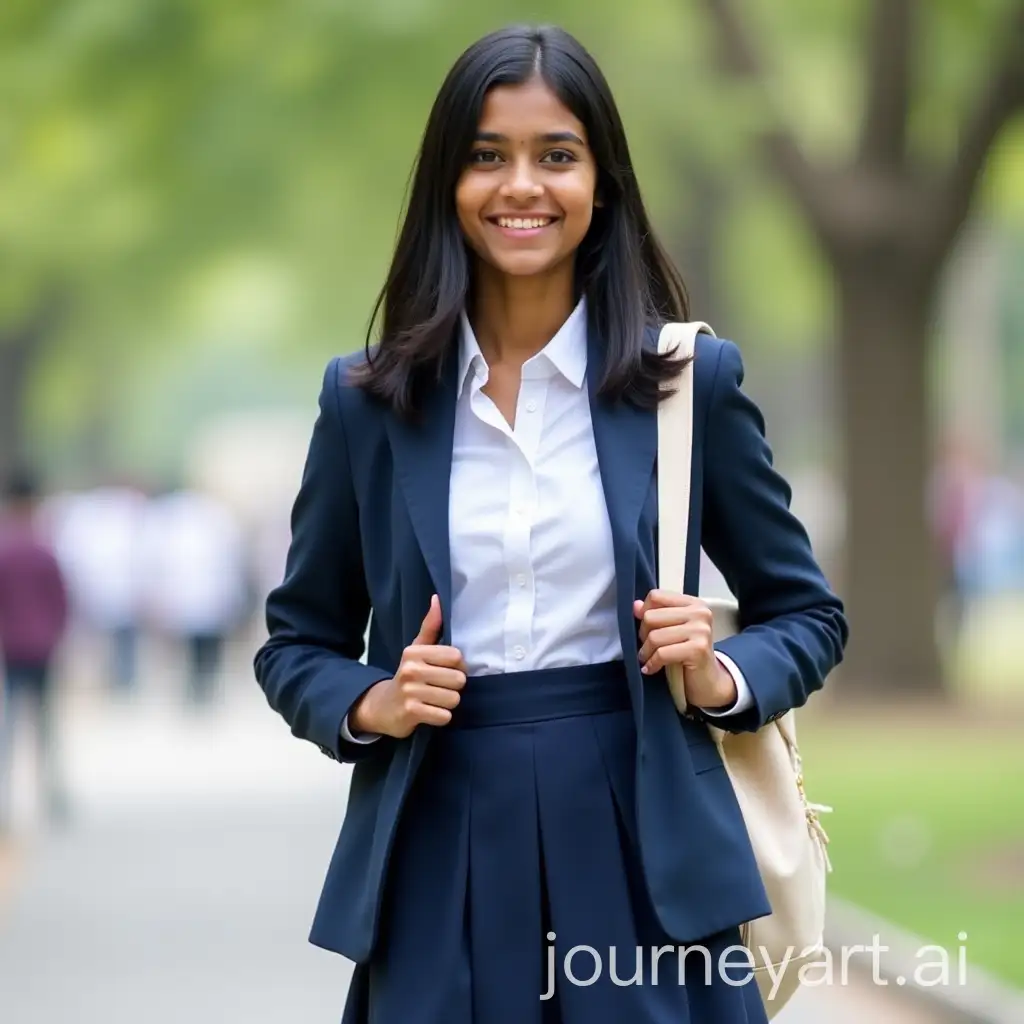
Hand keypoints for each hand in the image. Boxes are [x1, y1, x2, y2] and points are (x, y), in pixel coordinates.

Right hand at [349, 595, 467, 737]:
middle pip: (459, 680)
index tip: (444, 671)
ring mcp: (410, 691)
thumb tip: (437, 598)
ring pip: (454, 699)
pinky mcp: (411, 712)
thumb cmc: (408, 675)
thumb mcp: (416, 650)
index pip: (457, 657)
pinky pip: (444, 716)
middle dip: (453, 688)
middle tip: (438, 688)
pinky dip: (441, 717)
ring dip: (447, 703)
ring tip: (433, 700)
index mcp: (415, 652)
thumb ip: (430, 626)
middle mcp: (411, 669)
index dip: (457, 667)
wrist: (382, 706)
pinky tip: (429, 712)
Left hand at [634, 590, 736, 708]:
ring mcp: (700, 630)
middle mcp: (699, 613)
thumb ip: (656, 615)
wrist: (708, 681)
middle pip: (651, 616)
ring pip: (654, 636)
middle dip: (643, 635)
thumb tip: (635, 605)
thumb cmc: (687, 654)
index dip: (644, 612)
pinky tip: (651, 668)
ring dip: (646, 652)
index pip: (656, 596)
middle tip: (647, 647)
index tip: (645, 628)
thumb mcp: (672, 630)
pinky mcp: (698, 649)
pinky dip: (652, 663)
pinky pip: (662, 653)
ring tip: (648, 659)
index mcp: (693, 604)